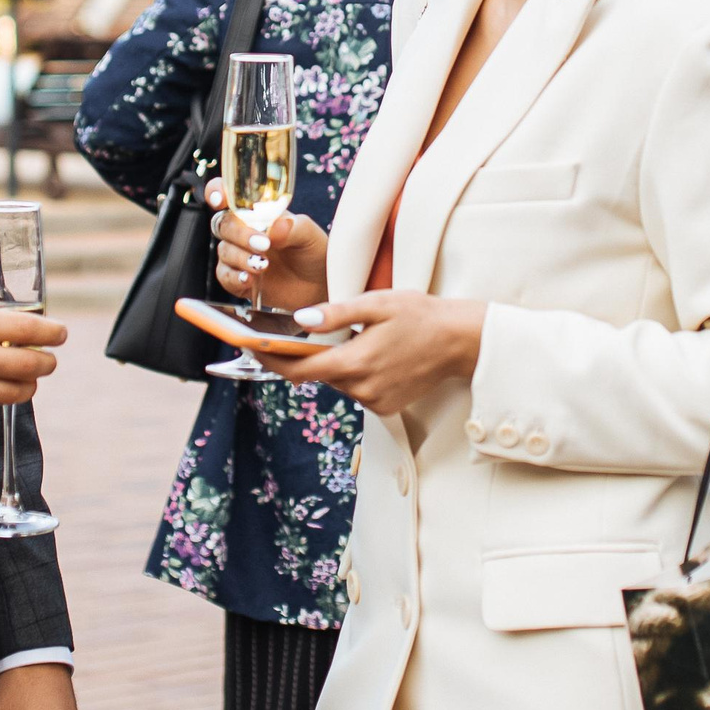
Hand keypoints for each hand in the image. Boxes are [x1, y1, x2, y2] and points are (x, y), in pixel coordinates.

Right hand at [206, 179, 328, 313]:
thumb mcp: (309, 235)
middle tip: (263, 245)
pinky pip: (225, 277)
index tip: (220, 199)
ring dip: (241, 257)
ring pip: (224, 251)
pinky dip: (235, 277)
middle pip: (223, 225)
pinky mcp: (238, 280)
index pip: (229, 196)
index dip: (217, 192)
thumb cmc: (313, 251)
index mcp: (256, 212)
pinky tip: (249, 279)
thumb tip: (276, 227)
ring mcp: (239, 256)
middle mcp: (243, 231)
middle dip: (240, 234)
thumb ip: (292, 228)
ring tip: (263, 265)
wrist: (320, 284)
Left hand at [259, 290, 485, 415]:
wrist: (460, 341)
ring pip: (336, 381)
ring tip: (341, 338)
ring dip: (331, 363)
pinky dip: (352, 373)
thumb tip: (300, 320)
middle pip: (316, 375)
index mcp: (356, 362)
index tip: (250, 346)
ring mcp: (375, 401)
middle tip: (286, 335)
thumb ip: (337, 313)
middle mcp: (362, 389)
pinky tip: (368, 354)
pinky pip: (355, 389)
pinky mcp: (385, 406)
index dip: (270, 359)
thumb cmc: (420, 315)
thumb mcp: (377, 303)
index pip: (299, 369)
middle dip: (301, 357)